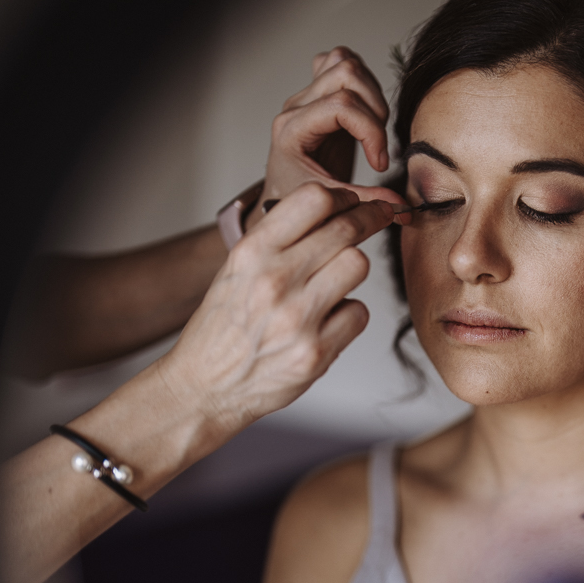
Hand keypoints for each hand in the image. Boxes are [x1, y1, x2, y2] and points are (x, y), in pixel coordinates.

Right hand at [155, 184, 405, 433]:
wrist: (205, 386)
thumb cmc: (223, 327)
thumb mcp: (237, 270)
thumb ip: (279, 240)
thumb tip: (334, 209)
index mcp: (251, 253)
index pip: (313, 200)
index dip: (343, 196)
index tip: (353, 201)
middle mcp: (274, 280)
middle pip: (346, 229)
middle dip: (370, 218)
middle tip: (379, 217)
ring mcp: (297, 318)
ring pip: (357, 265)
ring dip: (352, 270)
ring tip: (333, 283)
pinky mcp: (316, 352)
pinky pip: (359, 313)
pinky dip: (349, 315)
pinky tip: (326, 322)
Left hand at [247, 47, 401, 232]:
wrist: (284, 194)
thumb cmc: (299, 198)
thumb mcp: (331, 203)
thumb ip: (367, 201)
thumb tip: (404, 208)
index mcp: (292, 130)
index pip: (342, 106)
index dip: (371, 132)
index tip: (380, 164)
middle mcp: (296, 106)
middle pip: (346, 75)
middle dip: (375, 111)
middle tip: (378, 145)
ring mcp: (306, 95)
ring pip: (344, 61)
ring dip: (371, 93)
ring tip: (373, 128)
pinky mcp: (318, 91)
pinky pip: (338, 61)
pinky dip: (361, 79)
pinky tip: (365, 110)